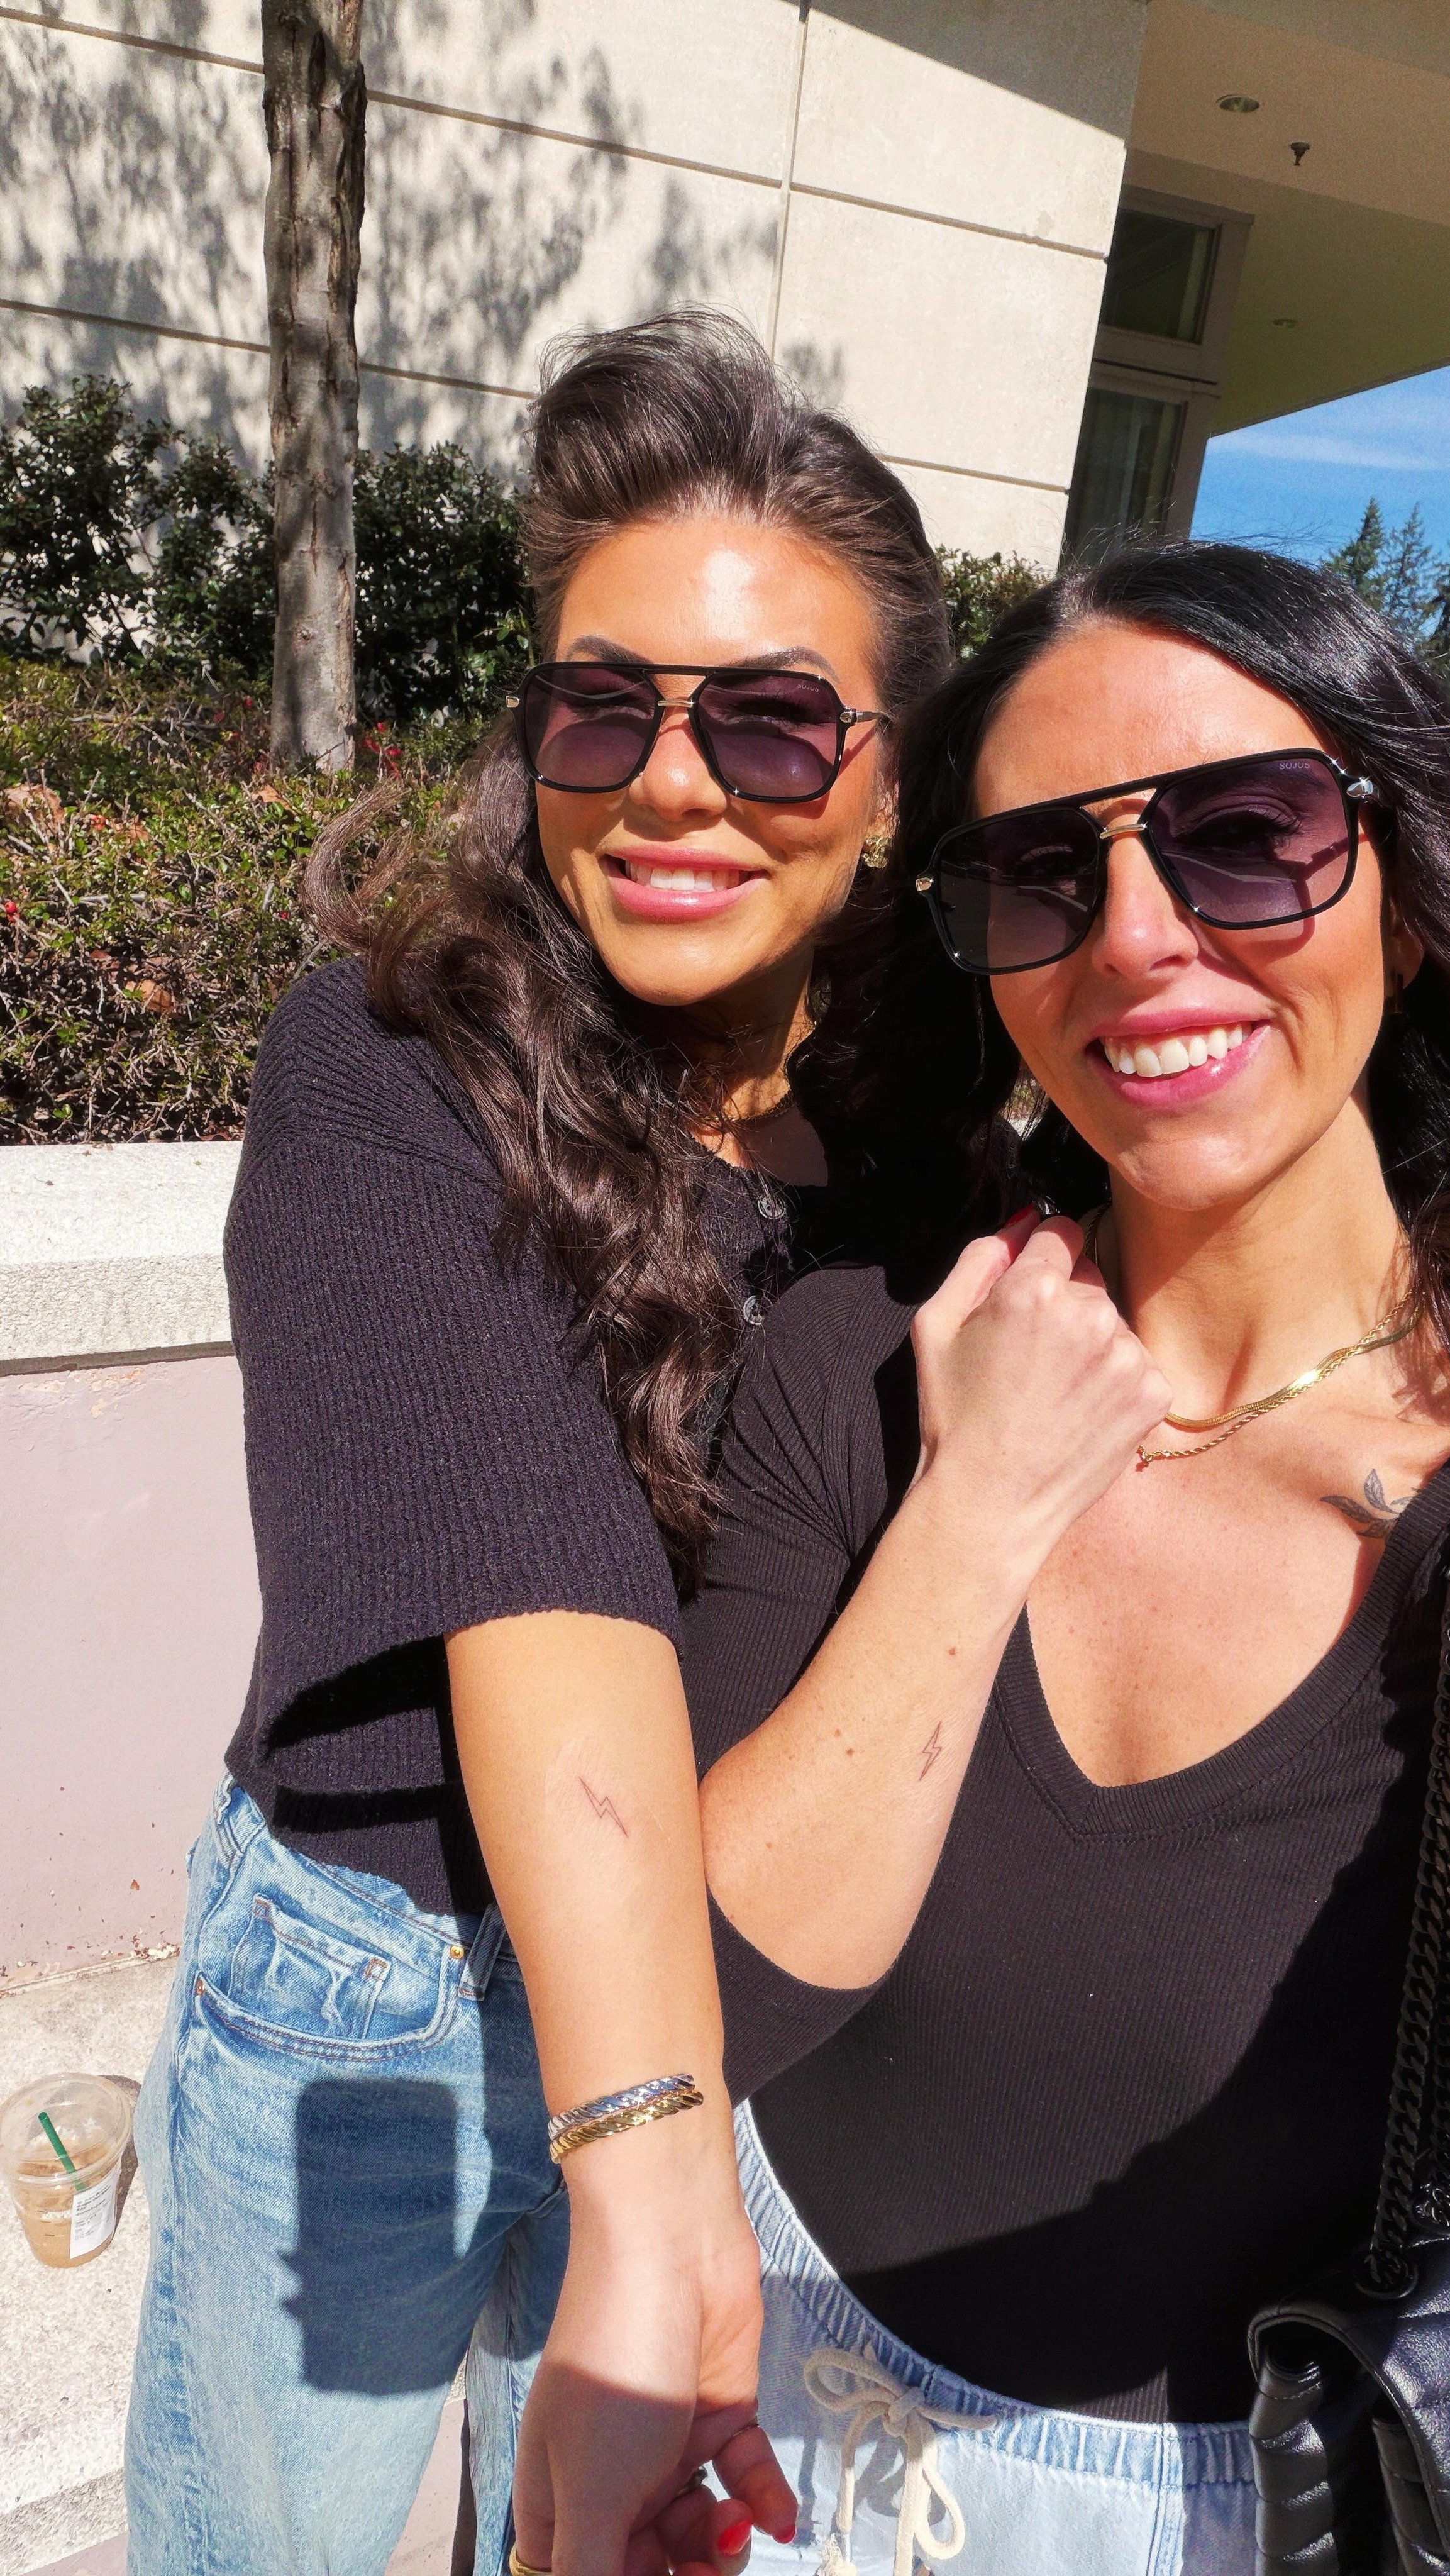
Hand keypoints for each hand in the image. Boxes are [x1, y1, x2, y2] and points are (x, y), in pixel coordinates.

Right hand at [512, 2118, 794, 2575]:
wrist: (668, 2245)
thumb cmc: (614, 2364)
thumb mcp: (592, 2492)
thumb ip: (595, 2573)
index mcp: (560, 2507)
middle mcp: (610, 2485)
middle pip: (648, 2569)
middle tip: (708, 2564)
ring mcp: (665, 2450)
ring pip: (700, 2536)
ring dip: (724, 2545)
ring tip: (734, 2527)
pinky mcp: (718, 2416)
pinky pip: (742, 2481)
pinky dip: (762, 2499)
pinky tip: (777, 2516)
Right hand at [911, 1208, 1168, 1578]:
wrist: (991, 1505)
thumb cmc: (955, 1418)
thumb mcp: (936, 1327)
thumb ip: (979, 1260)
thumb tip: (1023, 1222)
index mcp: (1032, 1290)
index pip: (1061, 1233)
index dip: (1042, 1260)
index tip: (1030, 1295)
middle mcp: (1089, 1314)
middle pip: (1089, 1278)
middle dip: (1066, 1303)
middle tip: (1033, 1359)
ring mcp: (1126, 1355)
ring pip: (1113, 1322)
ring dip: (1092, 1344)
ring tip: (1055, 1393)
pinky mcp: (1153, 1393)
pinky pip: (1137, 1363)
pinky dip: (1115, 1382)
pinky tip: (1080, 1413)